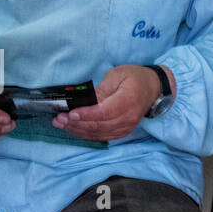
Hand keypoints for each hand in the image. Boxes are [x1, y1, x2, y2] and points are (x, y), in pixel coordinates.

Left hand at [53, 64, 174, 141]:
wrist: (152, 88)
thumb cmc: (134, 78)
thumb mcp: (117, 75)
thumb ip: (102, 89)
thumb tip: (86, 101)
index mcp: (128, 100)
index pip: (105, 112)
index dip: (87, 115)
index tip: (70, 114)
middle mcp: (129, 117)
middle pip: (100, 125)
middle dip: (77, 124)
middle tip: (59, 119)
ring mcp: (127, 126)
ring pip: (100, 133)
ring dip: (79, 130)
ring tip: (61, 124)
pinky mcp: (123, 131)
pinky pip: (104, 136)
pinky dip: (88, 135)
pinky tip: (74, 130)